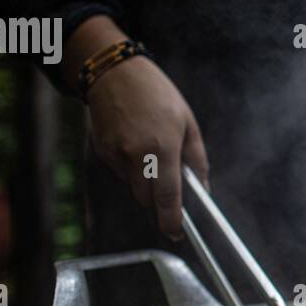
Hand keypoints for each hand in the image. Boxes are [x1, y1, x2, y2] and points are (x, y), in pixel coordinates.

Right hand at [86, 56, 208, 239]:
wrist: (114, 73)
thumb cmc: (157, 94)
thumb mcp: (187, 122)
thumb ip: (196, 159)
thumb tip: (202, 188)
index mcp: (163, 147)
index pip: (168, 196)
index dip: (172, 219)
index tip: (176, 233)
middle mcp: (137, 155)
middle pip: (148, 197)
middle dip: (159, 196)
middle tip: (168, 177)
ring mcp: (116, 154)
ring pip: (133, 186)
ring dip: (144, 180)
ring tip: (151, 149)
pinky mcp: (103, 151)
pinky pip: (121, 171)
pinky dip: (130, 166)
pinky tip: (134, 141)